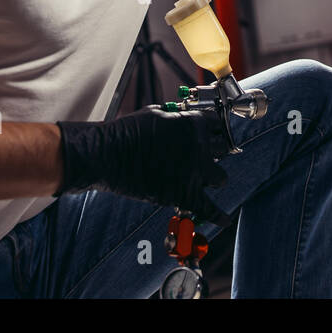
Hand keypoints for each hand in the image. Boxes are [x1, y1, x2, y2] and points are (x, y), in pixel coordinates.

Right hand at [55, 105, 231, 224]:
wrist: (107, 155)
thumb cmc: (127, 132)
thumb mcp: (156, 113)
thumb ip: (176, 117)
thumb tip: (183, 119)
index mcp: (194, 123)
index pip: (218, 124)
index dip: (212, 130)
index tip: (210, 135)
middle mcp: (200, 147)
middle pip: (223, 150)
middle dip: (214, 153)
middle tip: (203, 156)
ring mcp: (194, 172)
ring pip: (220, 178)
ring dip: (212, 178)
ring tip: (201, 179)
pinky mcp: (184, 195)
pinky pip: (209, 209)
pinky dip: (217, 215)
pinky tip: (223, 219)